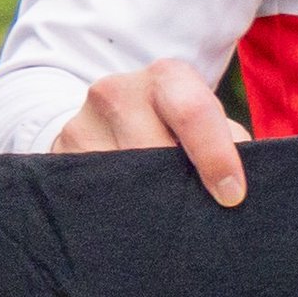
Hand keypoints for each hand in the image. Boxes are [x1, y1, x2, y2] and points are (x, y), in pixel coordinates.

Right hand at [55, 60, 249, 204]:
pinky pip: (94, 193)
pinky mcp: (57, 156)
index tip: (232, 195)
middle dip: (181, 186)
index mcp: (166, 76)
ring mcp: (81, 124)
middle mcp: (118, 91)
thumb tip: (239, 186)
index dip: (217, 157)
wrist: (100, 116)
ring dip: (149, 201)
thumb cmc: (171, 121)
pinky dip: (118, 209)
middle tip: (199, 214)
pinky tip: (134, 220)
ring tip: (167, 219)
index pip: (194, 113)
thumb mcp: (199, 117)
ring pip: (122, 177)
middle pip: (154, 150)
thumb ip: (226, 139)